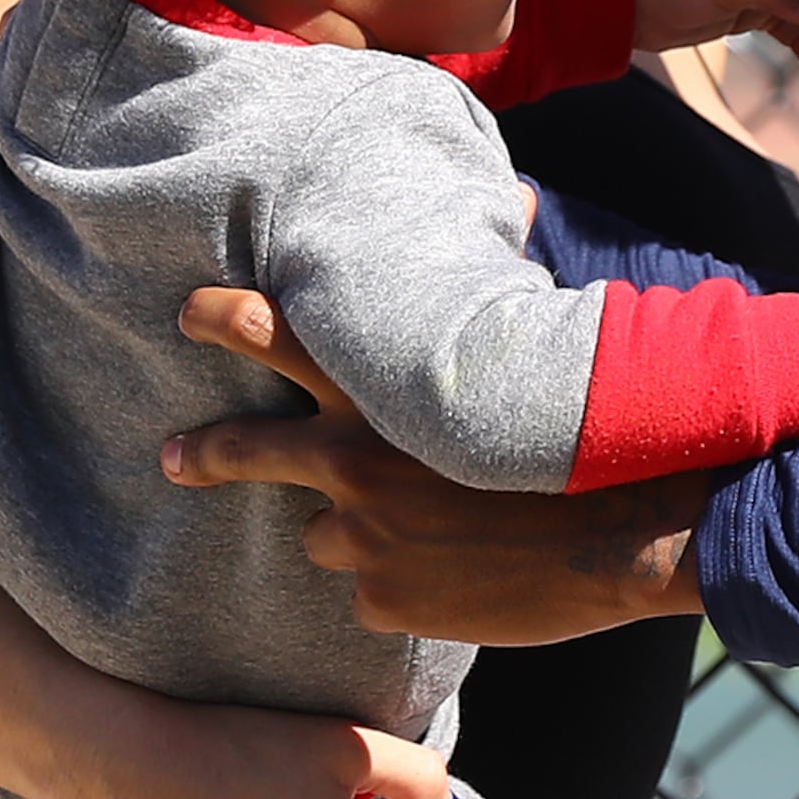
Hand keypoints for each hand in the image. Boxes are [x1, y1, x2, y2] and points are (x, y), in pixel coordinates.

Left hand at [167, 286, 708, 640]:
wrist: (627, 533)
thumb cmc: (577, 433)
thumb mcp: (525, 350)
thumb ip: (491, 292)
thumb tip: (523, 196)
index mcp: (380, 390)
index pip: (275, 336)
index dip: (225, 319)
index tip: (190, 312)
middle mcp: (354, 460)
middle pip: (246, 450)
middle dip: (202, 452)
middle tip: (171, 455)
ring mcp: (363, 538)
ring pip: (325, 536)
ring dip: (362, 534)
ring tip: (435, 533)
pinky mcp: (384, 601)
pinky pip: (375, 594)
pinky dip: (407, 587)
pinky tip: (462, 576)